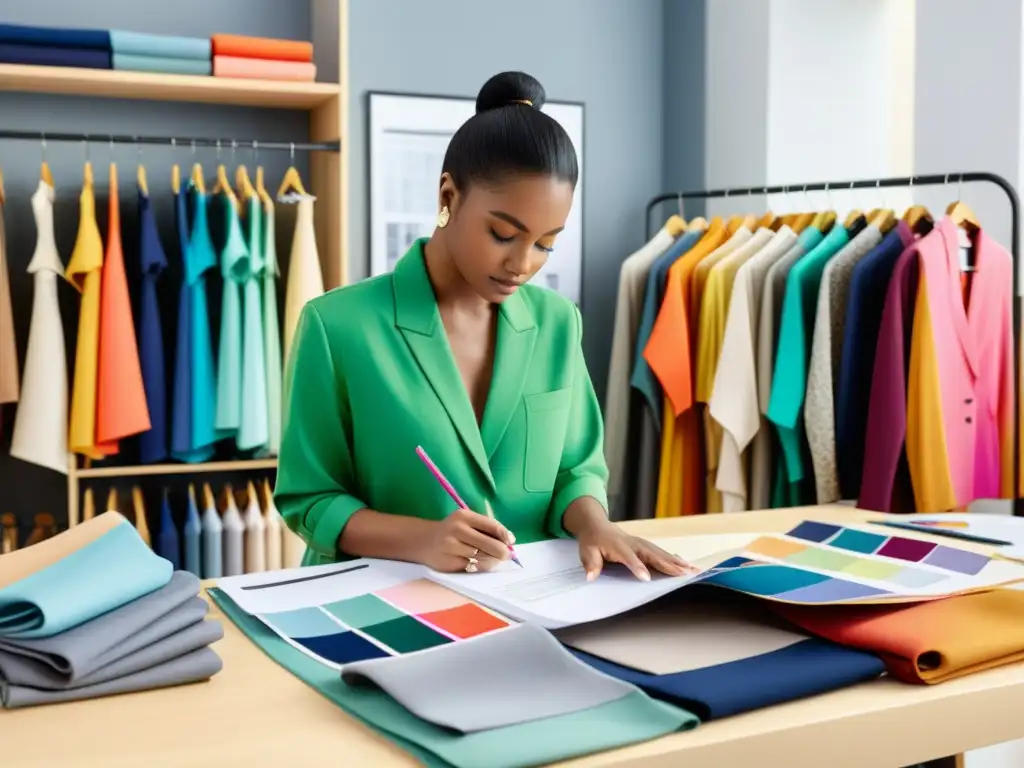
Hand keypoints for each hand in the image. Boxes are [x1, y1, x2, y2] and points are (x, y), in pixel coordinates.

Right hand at [418, 508, 514, 572]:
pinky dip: (478, 567)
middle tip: (506, 556)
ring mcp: (450, 546)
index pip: (491, 525)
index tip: (511, 542)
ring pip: (481, 557)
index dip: (504, 535)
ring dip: (490, 561)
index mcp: (464, 516)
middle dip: (501, 552)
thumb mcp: (466, 523)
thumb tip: (509, 542)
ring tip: (491, 560)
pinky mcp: (447, 561)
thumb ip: (486, 529)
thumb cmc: (453, 532)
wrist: (424, 541)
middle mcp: (456, 529)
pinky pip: (471, 567)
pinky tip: (476, 564)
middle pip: (488, 543)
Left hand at [576, 520, 698, 581]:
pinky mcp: (646, 547)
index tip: (646, 578)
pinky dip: (675, 560)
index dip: (637, 567)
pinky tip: (688, 566)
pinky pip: (662, 554)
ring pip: (661, 553)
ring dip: (677, 562)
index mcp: (618, 546)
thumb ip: (591, 564)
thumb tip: (590, 577)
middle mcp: (633, 544)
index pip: (629, 557)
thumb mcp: (586, 551)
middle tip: (683, 573)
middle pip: (652, 554)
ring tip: (693, 570)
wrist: (597, 526)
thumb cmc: (592, 541)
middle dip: (667, 564)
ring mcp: (642, 544)